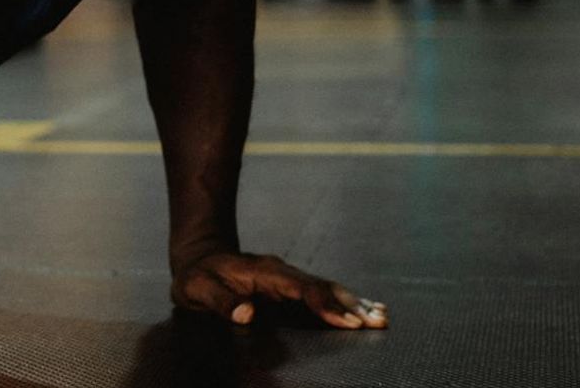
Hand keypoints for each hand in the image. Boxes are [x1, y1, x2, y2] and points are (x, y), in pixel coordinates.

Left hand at [172, 251, 388, 329]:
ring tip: (382, 317)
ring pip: (328, 290)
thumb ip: (220, 301)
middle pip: (322, 288)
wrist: (199, 257)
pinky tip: (368, 309)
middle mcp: (282, 273)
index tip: (346, 321)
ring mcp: (289, 279)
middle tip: (378, 322)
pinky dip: (346, 302)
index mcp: (264, 272)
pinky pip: (323, 294)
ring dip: (355, 304)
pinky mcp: (291, 288)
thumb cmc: (197, 278)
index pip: (300, 288)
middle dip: (350, 306)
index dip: (323, 304)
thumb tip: (246, 314)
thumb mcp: (197, 288)